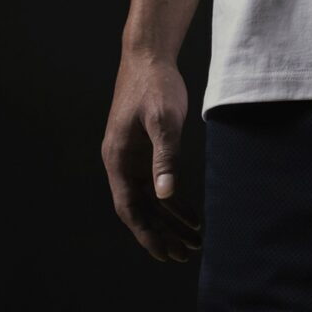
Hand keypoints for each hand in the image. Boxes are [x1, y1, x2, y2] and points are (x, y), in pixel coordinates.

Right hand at [101, 49, 203, 261]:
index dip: (147, 234)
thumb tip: (166, 195)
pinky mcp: (142, 150)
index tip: (165, 255)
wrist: (148, 56)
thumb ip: (165, 158)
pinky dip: (171, 201)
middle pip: (139, 209)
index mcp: (118, 158)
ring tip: (192, 241)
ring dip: (168, 221)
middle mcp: (120, 162)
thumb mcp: (163, 121)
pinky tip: (190, 214)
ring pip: (148, 199)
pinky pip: (156, 184)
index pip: (130, 208)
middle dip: (161, 234)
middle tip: (186, 254)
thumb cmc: (155, 85)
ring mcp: (130, 157)